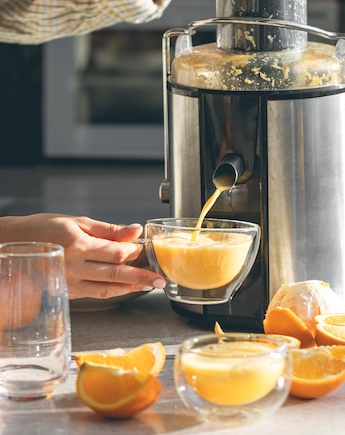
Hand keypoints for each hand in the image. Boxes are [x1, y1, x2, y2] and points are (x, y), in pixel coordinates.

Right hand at [0, 214, 164, 299]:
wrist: (13, 244)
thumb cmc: (44, 228)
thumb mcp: (77, 222)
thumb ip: (108, 229)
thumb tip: (135, 229)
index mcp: (78, 245)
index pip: (115, 252)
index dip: (133, 251)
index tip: (145, 248)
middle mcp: (74, 267)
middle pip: (115, 274)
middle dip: (141, 277)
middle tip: (159, 279)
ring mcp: (70, 282)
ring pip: (107, 289)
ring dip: (131, 288)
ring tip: (149, 286)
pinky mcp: (67, 291)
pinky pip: (95, 293)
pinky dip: (114, 291)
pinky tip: (127, 288)